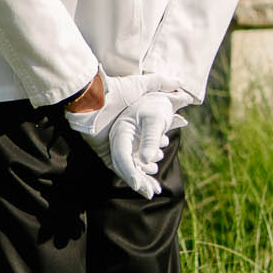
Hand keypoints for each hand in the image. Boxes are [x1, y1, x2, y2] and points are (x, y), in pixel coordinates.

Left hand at [65, 73, 183, 194]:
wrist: (92, 95)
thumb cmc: (116, 91)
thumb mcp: (141, 86)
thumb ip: (159, 82)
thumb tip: (180, 83)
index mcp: (129, 125)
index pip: (145, 143)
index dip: (155, 151)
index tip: (163, 160)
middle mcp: (122, 137)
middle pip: (137, 162)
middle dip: (146, 178)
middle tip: (156, 190)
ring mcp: (112, 146)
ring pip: (129, 169)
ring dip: (140, 182)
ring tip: (151, 190)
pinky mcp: (104, 153)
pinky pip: (119, 169)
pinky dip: (130, 178)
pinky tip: (140, 184)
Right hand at [109, 93, 185, 198]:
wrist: (157, 98)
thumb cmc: (156, 105)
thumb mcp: (155, 120)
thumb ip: (150, 140)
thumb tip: (148, 162)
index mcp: (120, 132)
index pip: (121, 155)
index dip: (129, 171)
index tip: (138, 185)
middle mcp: (119, 140)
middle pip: (125, 165)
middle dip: (138, 181)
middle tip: (151, 193)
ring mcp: (125, 145)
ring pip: (131, 167)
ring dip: (143, 179)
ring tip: (156, 189)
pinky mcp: (133, 148)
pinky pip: (137, 165)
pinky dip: (145, 174)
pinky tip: (156, 183)